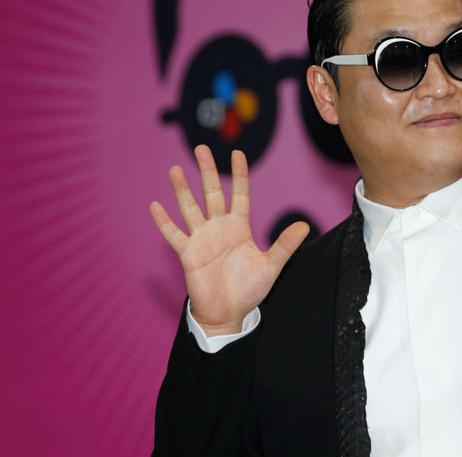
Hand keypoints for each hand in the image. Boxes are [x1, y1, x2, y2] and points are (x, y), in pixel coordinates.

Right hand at [149, 145, 308, 335]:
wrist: (229, 313)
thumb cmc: (250, 289)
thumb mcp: (272, 265)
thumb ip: (285, 245)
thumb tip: (305, 226)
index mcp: (239, 227)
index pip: (239, 194)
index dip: (238, 175)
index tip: (236, 154)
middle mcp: (219, 228)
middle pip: (212, 194)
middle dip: (207, 171)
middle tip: (200, 148)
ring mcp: (202, 239)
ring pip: (190, 208)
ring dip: (182, 190)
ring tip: (175, 169)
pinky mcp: (188, 253)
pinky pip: (175, 235)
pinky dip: (165, 222)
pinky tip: (156, 206)